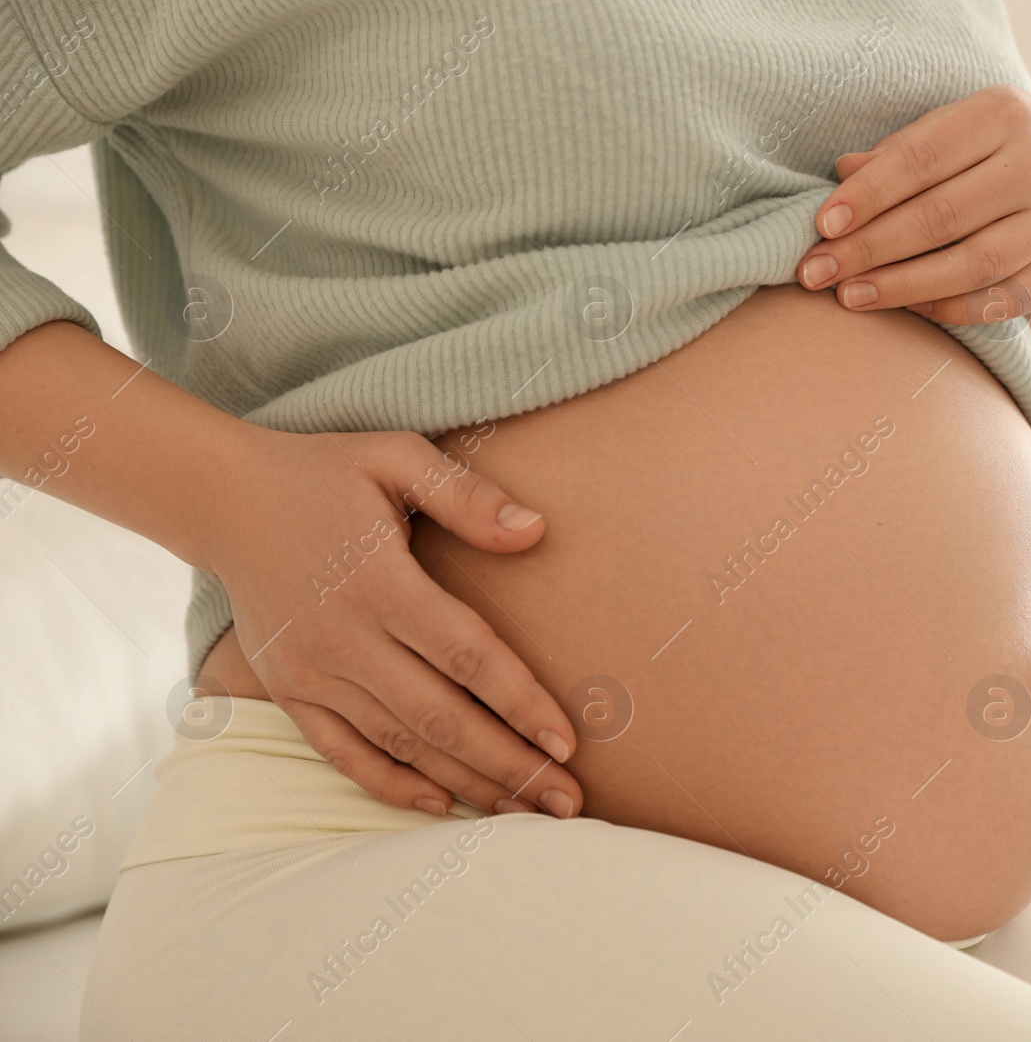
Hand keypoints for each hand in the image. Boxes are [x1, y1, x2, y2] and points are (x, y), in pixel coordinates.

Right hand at [204, 426, 582, 818]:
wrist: (223, 497)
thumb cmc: (327, 473)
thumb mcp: (396, 456)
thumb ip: (465, 495)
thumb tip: (536, 530)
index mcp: (379, 581)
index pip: (466, 656)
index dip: (521, 703)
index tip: (568, 743)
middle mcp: (343, 637)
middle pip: (440, 717)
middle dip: (509, 765)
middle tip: (567, 801)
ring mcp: (310, 671)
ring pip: (399, 743)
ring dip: (465, 782)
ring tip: (525, 812)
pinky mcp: (287, 690)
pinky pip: (342, 751)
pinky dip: (389, 783)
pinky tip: (439, 806)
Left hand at [795, 84, 1030, 325]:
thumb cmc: (999, 145)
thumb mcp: (958, 126)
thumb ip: (904, 149)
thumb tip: (843, 172)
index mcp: (1003, 114)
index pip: (921, 159)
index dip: (868, 195)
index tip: (822, 226)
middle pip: (940, 216)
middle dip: (869, 248)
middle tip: (816, 273)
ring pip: (972, 264)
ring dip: (903, 286)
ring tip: (851, 297)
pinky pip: (1005, 299)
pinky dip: (953, 308)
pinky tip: (911, 309)